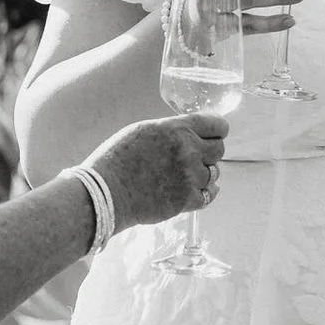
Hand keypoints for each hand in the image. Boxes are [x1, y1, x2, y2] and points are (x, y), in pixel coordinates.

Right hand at [85, 113, 229, 229]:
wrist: (105, 192)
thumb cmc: (116, 160)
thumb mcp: (143, 131)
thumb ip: (170, 131)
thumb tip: (188, 134)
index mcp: (176, 129)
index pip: (217, 125)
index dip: (218, 130)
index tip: (216, 134)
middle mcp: (188, 151)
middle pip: (219, 149)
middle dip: (209, 153)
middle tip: (196, 158)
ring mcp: (189, 177)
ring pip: (214, 173)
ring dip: (203, 174)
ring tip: (184, 177)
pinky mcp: (187, 200)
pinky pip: (209, 195)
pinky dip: (203, 193)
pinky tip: (192, 191)